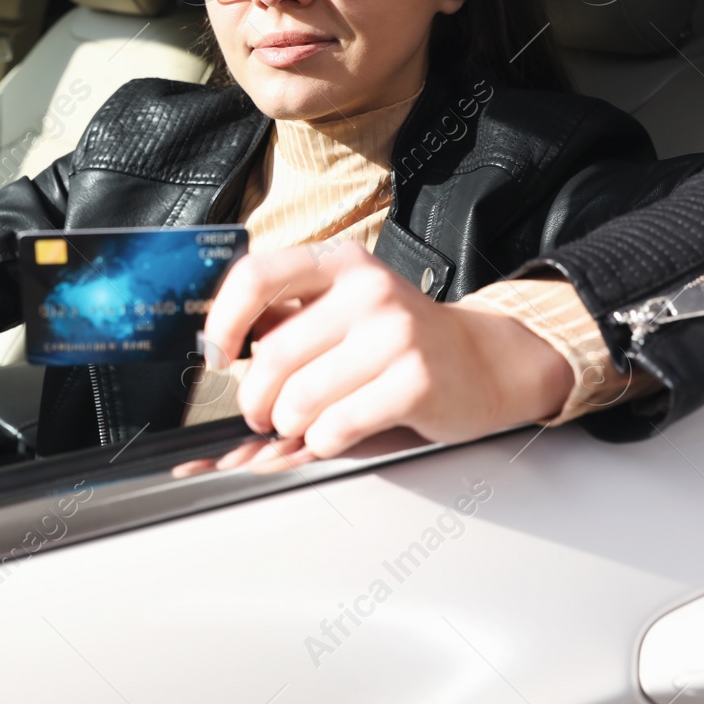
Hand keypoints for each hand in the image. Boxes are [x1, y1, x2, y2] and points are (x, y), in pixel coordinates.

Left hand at [199, 240, 573, 459]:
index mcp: (339, 263)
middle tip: (261, 412)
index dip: (223, 321)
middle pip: (273, 353)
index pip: (256, 276)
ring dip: (289, 423)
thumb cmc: (398, 340)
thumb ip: (287, 316)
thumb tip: (219, 348)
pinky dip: (323, 440)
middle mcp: (367, 289)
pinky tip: (335, 433)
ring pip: (300, 396)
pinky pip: (337, 425)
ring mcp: (395, 333)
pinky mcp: (416, 381)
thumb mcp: (343, 307)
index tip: (219, 355)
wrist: (484, 360)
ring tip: (300, 423)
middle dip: (255, 397)